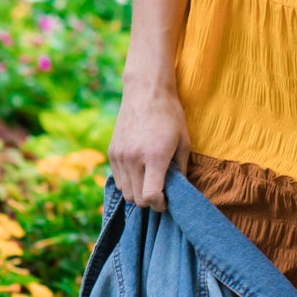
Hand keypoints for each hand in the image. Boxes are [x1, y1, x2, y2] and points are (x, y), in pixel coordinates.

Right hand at [107, 81, 190, 211]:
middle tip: (160, 193)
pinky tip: (139, 172)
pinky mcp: (112, 152)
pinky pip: (118, 179)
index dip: (160, 205)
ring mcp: (120, 156)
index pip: (151, 197)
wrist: (146, 92)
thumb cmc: (170, 116)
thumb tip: (180, 191)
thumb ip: (181, 170)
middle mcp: (134, 158)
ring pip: (125, 192)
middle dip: (150, 201)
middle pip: (137, 199)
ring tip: (149, 182)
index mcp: (154, 157)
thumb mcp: (183, 142)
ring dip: (137, 192)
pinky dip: (128, 182)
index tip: (167, 201)